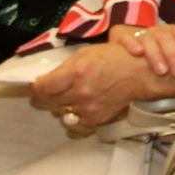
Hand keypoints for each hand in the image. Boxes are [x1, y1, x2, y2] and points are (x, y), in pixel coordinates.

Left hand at [31, 42, 163, 127]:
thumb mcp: (86, 53)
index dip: (36, 86)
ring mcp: (89, 108)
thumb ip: (64, 68)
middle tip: (45, 92)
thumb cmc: (115, 59)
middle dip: (43, 96)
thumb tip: (45, 80)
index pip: (43, 87)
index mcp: (77, 73)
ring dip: (59, 105)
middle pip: (48, 101)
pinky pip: (75, 120)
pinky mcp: (96, 119)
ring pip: (60, 112)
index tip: (35, 85)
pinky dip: (74, 113)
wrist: (139, 74)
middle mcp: (81, 93)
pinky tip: (79, 103)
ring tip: (66, 95)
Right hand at [111, 23, 174, 77]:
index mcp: (170, 34)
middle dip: (174, 55)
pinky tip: (137, 53)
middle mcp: (155, 32)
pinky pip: (126, 38)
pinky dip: (132, 44)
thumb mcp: (169, 62)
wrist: (124, 58)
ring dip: (156, 54)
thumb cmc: (155, 60)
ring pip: (149, 39)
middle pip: (166, 37)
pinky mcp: (121, 38)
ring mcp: (139, 35)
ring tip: (161, 71)